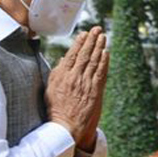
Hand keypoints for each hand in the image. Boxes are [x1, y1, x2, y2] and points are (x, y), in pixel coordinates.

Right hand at [45, 27, 108, 146]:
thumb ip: (58, 72)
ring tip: (103, 37)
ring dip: (100, 47)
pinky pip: (101, 73)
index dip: (79, 43)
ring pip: (94, 61)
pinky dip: (104, 62)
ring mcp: (86, 84)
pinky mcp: (95, 91)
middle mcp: (74, 78)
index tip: (84, 33)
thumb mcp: (50, 89)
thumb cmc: (56, 109)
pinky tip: (106, 53)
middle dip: (92, 40)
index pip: (72, 55)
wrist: (66, 127)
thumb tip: (64, 58)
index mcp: (61, 76)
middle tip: (97, 29)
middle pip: (85, 55)